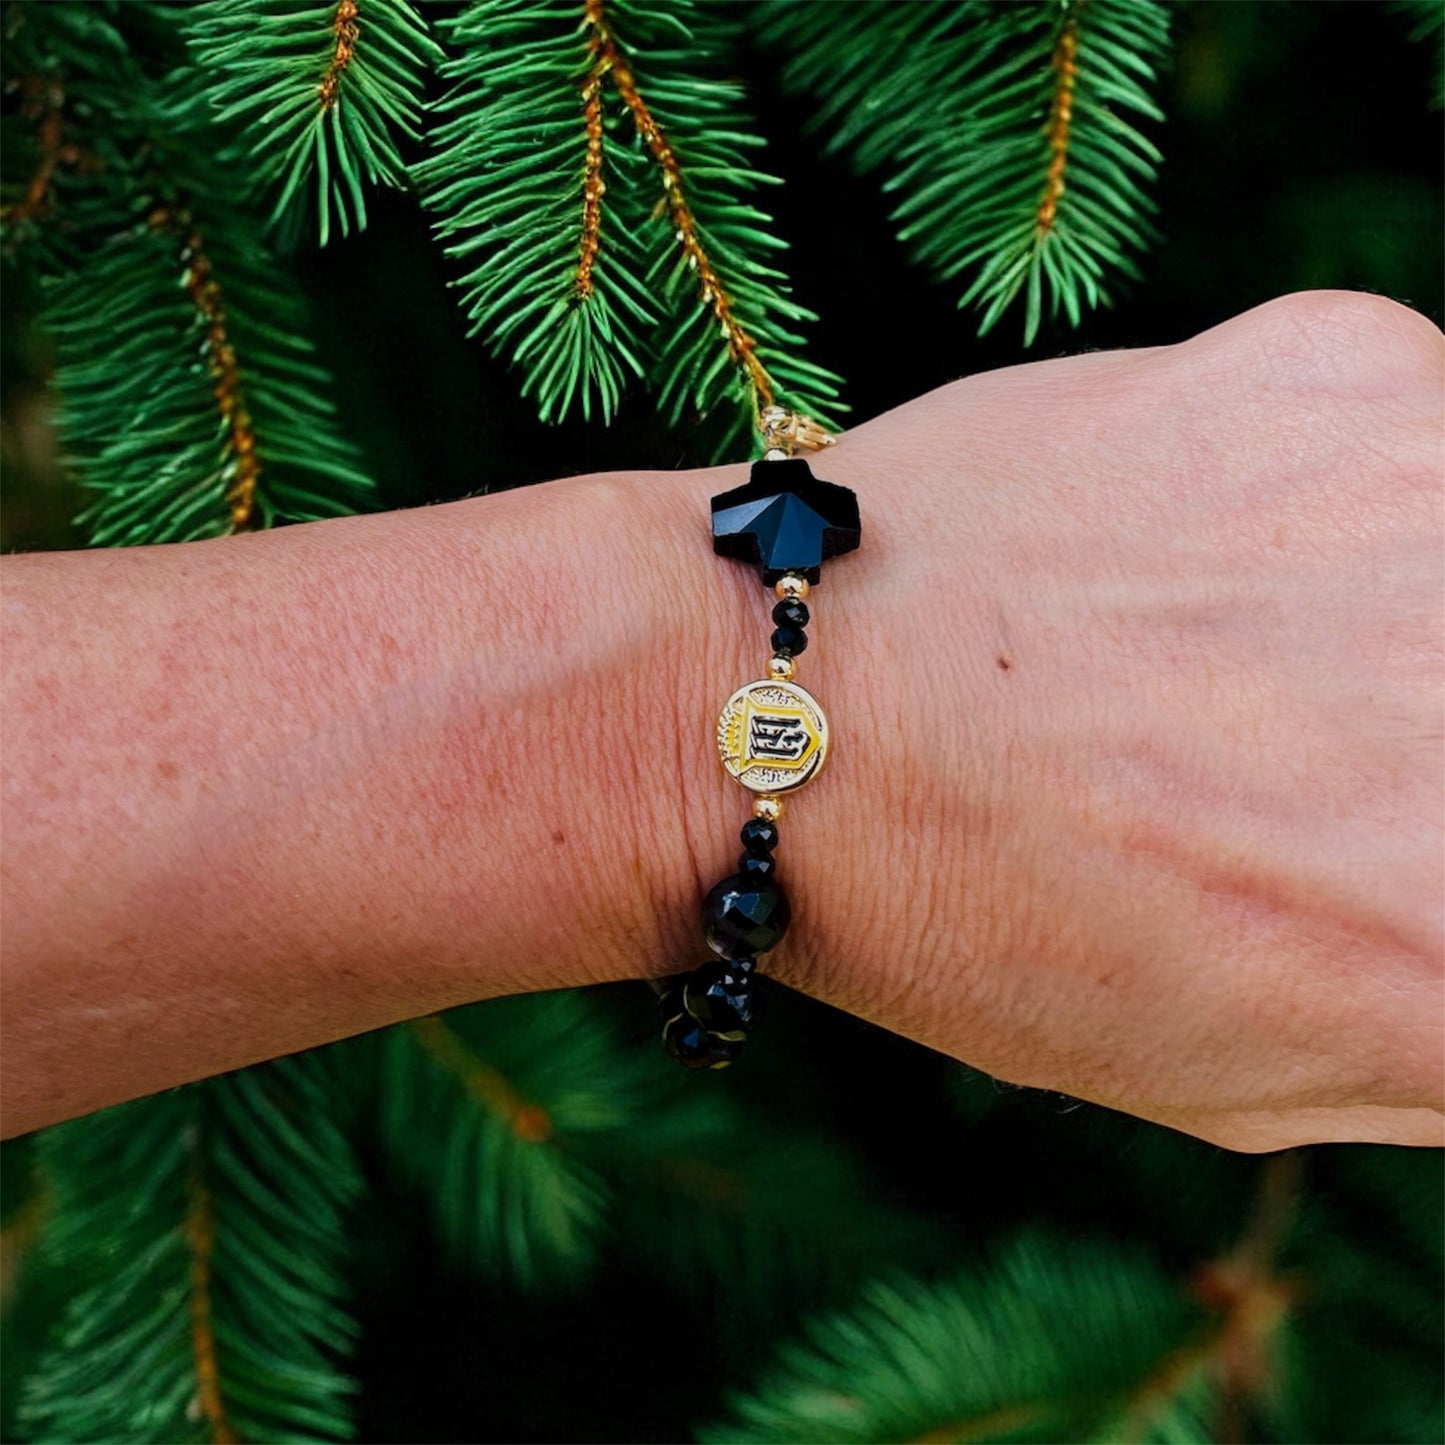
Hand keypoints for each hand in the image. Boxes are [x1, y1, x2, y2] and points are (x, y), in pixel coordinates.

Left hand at [681, 291, 1441, 1150]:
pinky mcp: (1343, 363)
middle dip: (1406, 737)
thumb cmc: (961, 913)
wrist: (754, 694)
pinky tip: (1156, 553)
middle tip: (1292, 745)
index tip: (1369, 840)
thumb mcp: (1238, 1057)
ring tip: (1209, 656)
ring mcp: (1431, 505)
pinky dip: (1305, 502)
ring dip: (1386, 610)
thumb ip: (1431, 996)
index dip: (1418, 854)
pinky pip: (1394, 439)